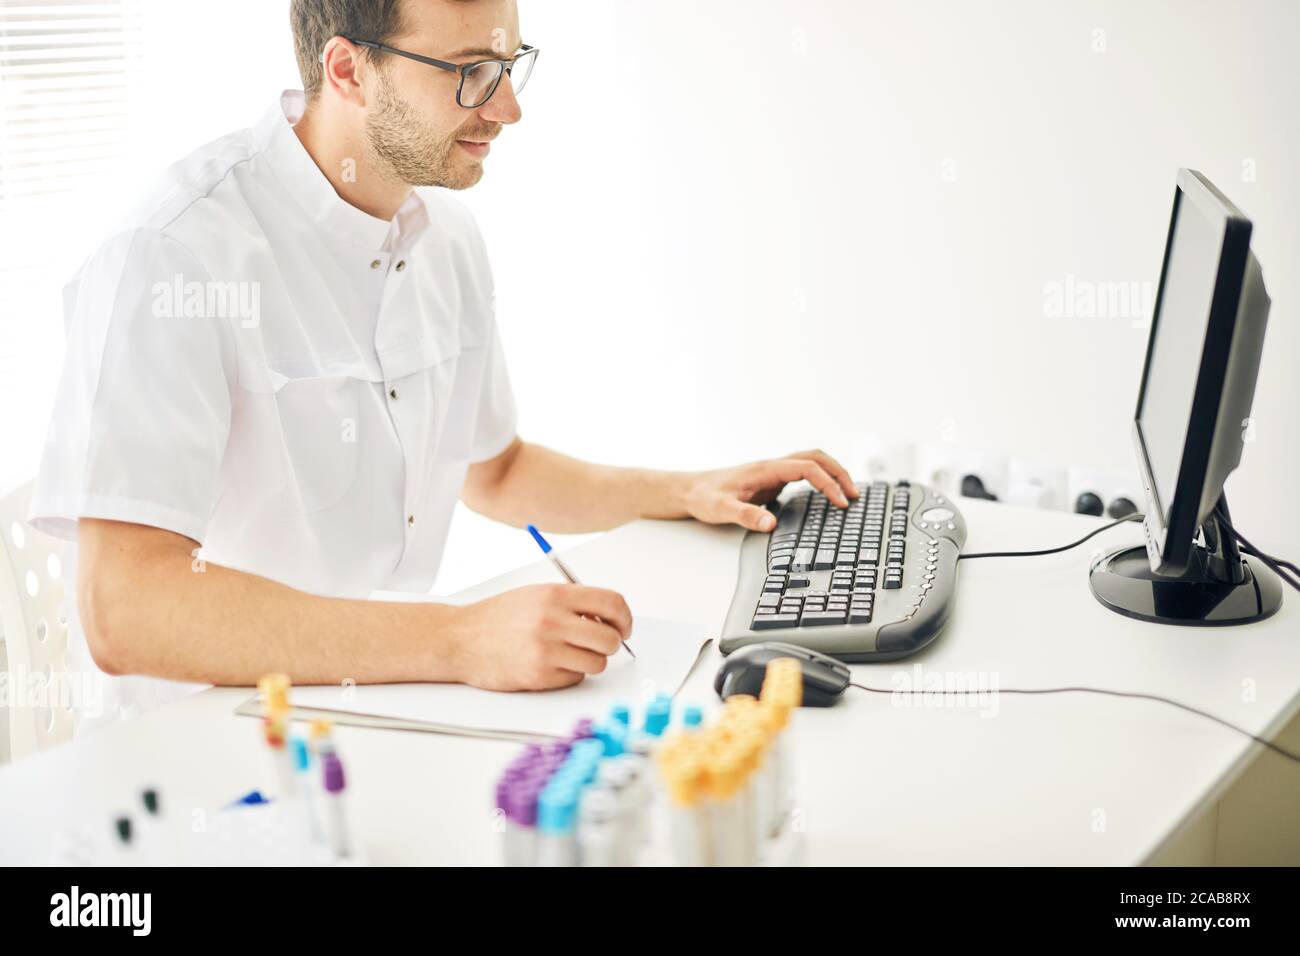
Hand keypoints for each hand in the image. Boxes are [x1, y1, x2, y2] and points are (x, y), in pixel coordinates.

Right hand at [447, 583, 633, 690]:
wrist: (460, 639)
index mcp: (556, 594)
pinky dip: (569, 674)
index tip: (623, 628)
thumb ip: (573, 601)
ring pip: (597, 663)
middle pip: (610, 639)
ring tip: (569, 654)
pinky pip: (575, 678)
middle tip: (597, 644)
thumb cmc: (499, 617)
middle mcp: (552, 620)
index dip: (625, 618)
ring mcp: (545, 650)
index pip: (613, 603)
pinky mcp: (538, 676)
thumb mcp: (537, 594)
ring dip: (589, 661)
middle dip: (609, 644)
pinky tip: (549, 664)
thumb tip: (612, 618)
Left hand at [681, 448, 858, 531]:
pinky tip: (826, 496)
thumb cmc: (705, 497)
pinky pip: (804, 472)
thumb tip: (771, 525)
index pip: (807, 468)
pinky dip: (821, 478)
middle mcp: (772, 466)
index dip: (828, 483)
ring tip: (848, 494)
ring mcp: (773, 471)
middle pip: (816, 457)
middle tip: (854, 496)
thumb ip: (746, 516)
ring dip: (832, 472)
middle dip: (839, 473)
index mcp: (766, 469)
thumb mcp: (721, 509)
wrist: (690, 489)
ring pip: (811, 461)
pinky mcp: (772, 480)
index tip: (841, 503)